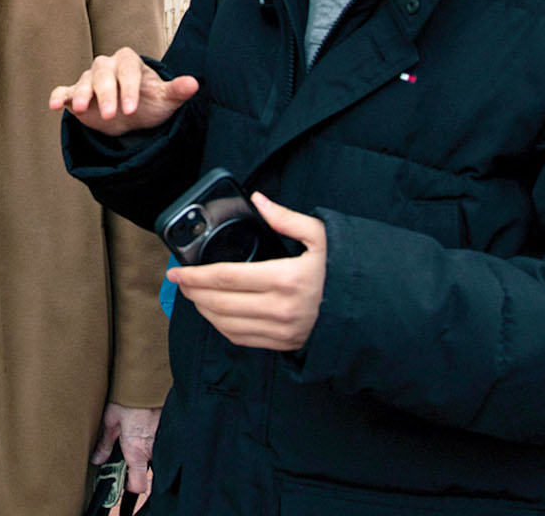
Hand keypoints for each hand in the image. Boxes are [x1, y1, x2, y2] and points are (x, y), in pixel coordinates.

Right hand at [49, 47, 199, 135]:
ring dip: (81, 94)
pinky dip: (58, 96)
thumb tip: (194, 84)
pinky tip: (55, 106)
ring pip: (83, 81)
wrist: (132, 116)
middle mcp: (107, 66)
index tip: (131, 108)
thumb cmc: (148, 102)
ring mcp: (89, 79)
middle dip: (106, 94)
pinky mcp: (74, 94)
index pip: (128, 70)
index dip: (128, 88)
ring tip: (80, 108)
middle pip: (103, 74)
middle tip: (110, 114)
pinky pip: (63, 91)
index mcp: (129, 62)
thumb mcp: (164, 99)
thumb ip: (176, 90)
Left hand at [93, 403, 160, 494]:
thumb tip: (97, 460)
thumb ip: (105, 444)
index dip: (130, 486)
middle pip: (146, 469)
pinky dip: (155, 438)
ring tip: (136, 434)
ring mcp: (163, 441)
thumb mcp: (110, 421)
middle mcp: (152, 450)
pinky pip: (162, 442)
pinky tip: (145, 426)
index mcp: (136, 452)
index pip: (139, 485)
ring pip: (155, 455)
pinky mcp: (169, 430)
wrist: (147, 381)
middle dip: (137, 463)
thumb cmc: (128, 400)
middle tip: (126, 449)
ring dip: (146, 450)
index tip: (122, 478)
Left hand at [167, 194, 326, 351]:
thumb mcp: (320, 236)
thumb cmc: (341, 270)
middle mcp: (280, 308)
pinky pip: (241, 338)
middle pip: (219, 302)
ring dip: (203, 310)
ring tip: (194, 295)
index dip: (195, 275)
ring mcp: (281, 330)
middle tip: (180, 281)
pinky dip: (221, 326)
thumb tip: (259, 201)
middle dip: (193, 292)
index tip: (177, 270)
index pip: (226, 277)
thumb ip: (287, 218)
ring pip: (226, 324)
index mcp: (285, 278)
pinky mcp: (283, 343)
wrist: (368, 308)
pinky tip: (215, 313)